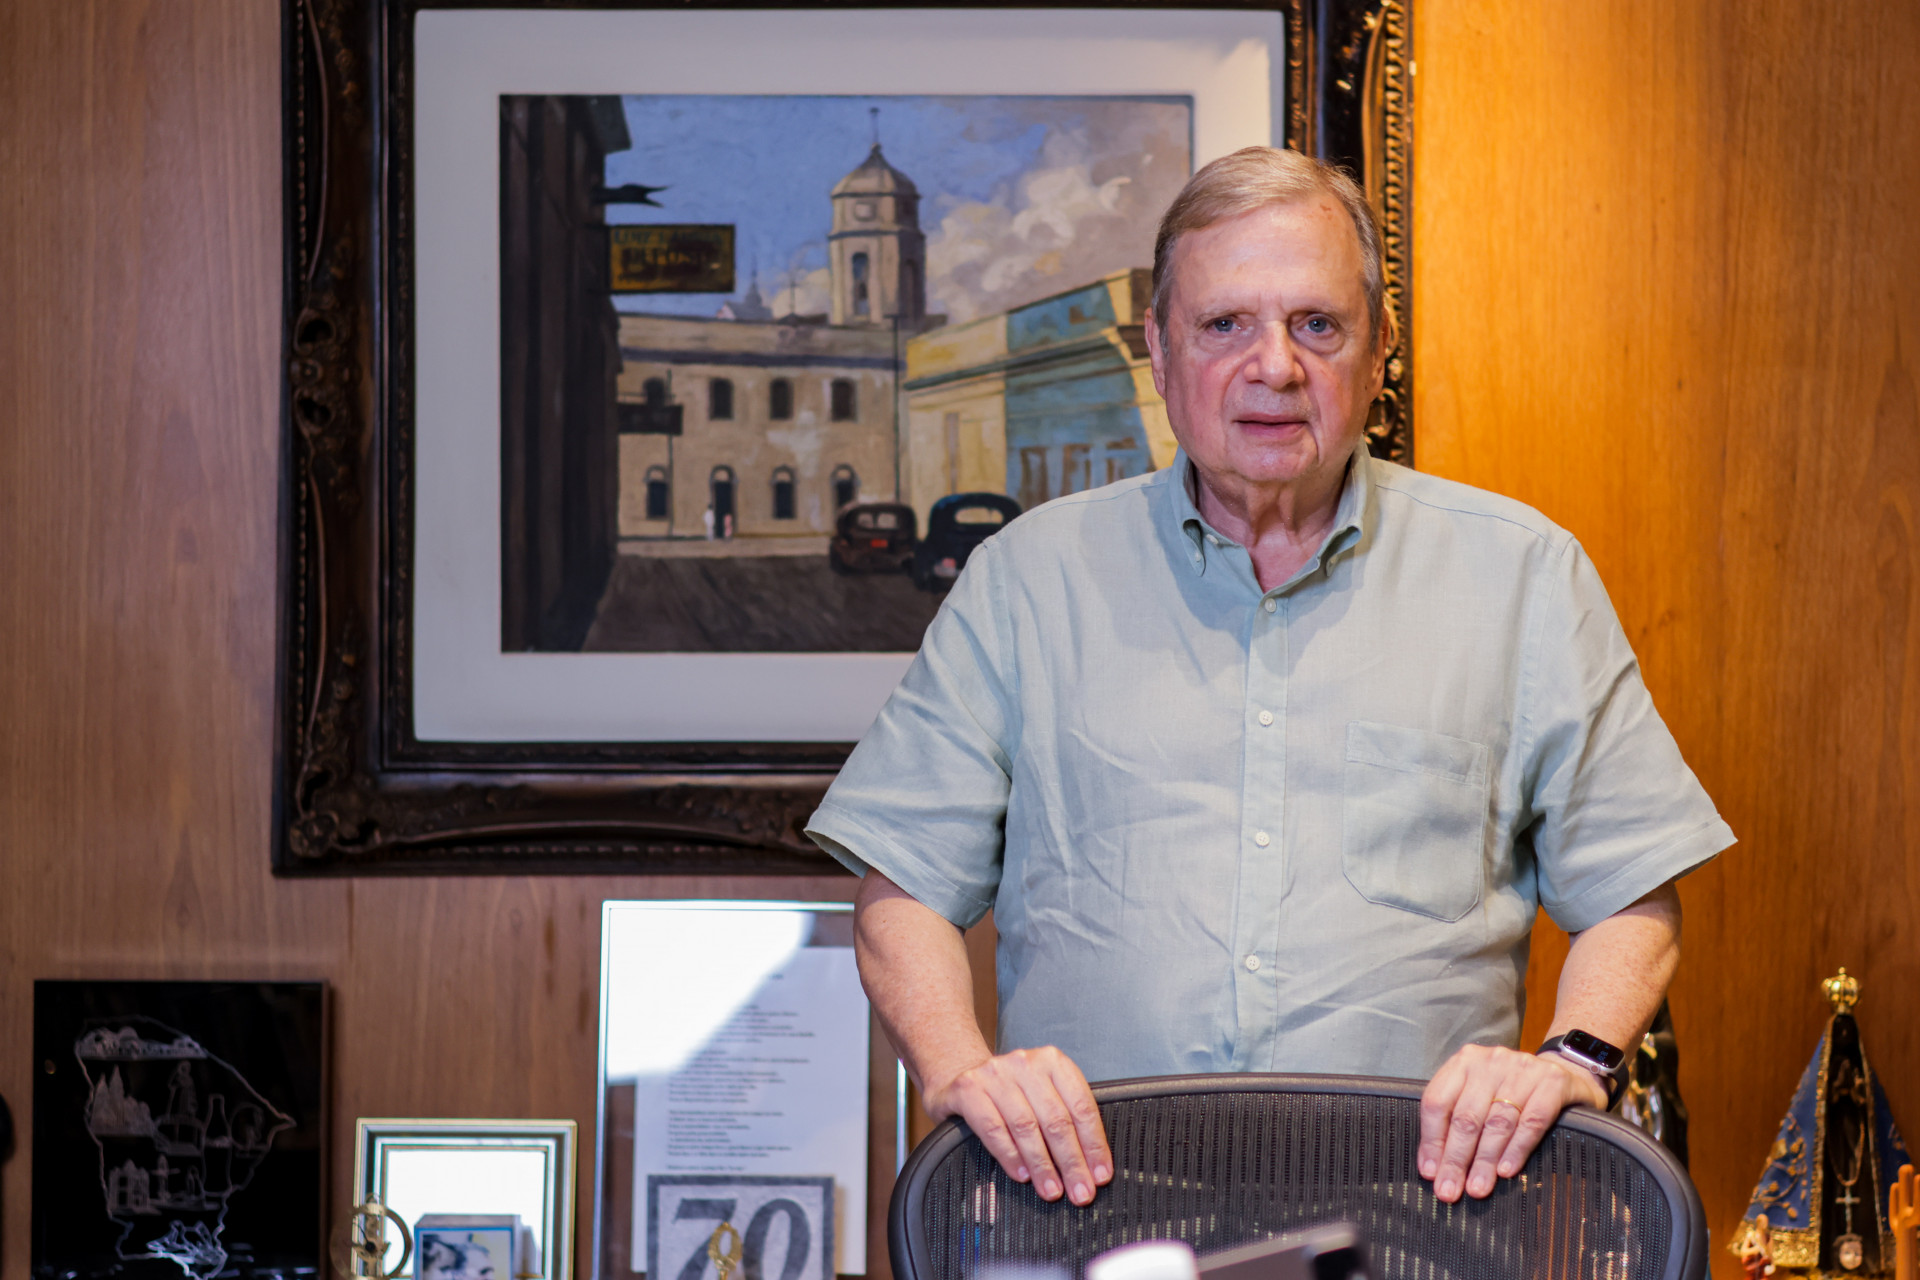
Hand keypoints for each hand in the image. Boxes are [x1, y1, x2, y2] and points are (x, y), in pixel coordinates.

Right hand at [923, 1046, 1112, 1204]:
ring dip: (1042, 1165)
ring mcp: (995, 1074)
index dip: (1093, 1144)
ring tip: (1052, 1190)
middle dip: (1071, 1162)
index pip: (1081, 1106)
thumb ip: (1065, 1118)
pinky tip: (1022, 1174)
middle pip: (1056, 1119)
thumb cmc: (1011, 1093)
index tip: (1100, 1174)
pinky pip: (993, 1128)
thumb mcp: (1042, 1094)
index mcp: (1052, 1061)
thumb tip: (1091, 1166)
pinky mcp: (968, 1088)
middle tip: (1080, 1192)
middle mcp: (1025, 1063)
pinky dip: (1010, 1155)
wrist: (959, 1075)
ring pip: (1026, 1126)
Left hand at [1418, 1043, 1607, 1202]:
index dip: (1432, 1140)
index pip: (1437, 1102)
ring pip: (1497, 1121)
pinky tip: (1506, 1170)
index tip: (1430, 1172)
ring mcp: (1522, 1069)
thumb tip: (1436, 1167)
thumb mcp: (1481, 1094)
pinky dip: (1517, 1148)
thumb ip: (1458, 1120)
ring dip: (1485, 1160)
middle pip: (1466, 1116)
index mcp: (1464, 1062)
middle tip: (1450, 1190)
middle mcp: (1490, 1061)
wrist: (1567, 1072)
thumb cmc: (1514, 1090)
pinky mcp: (1553, 1081)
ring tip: (1477, 1187)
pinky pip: (1532, 1120)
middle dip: (1456, 1158)